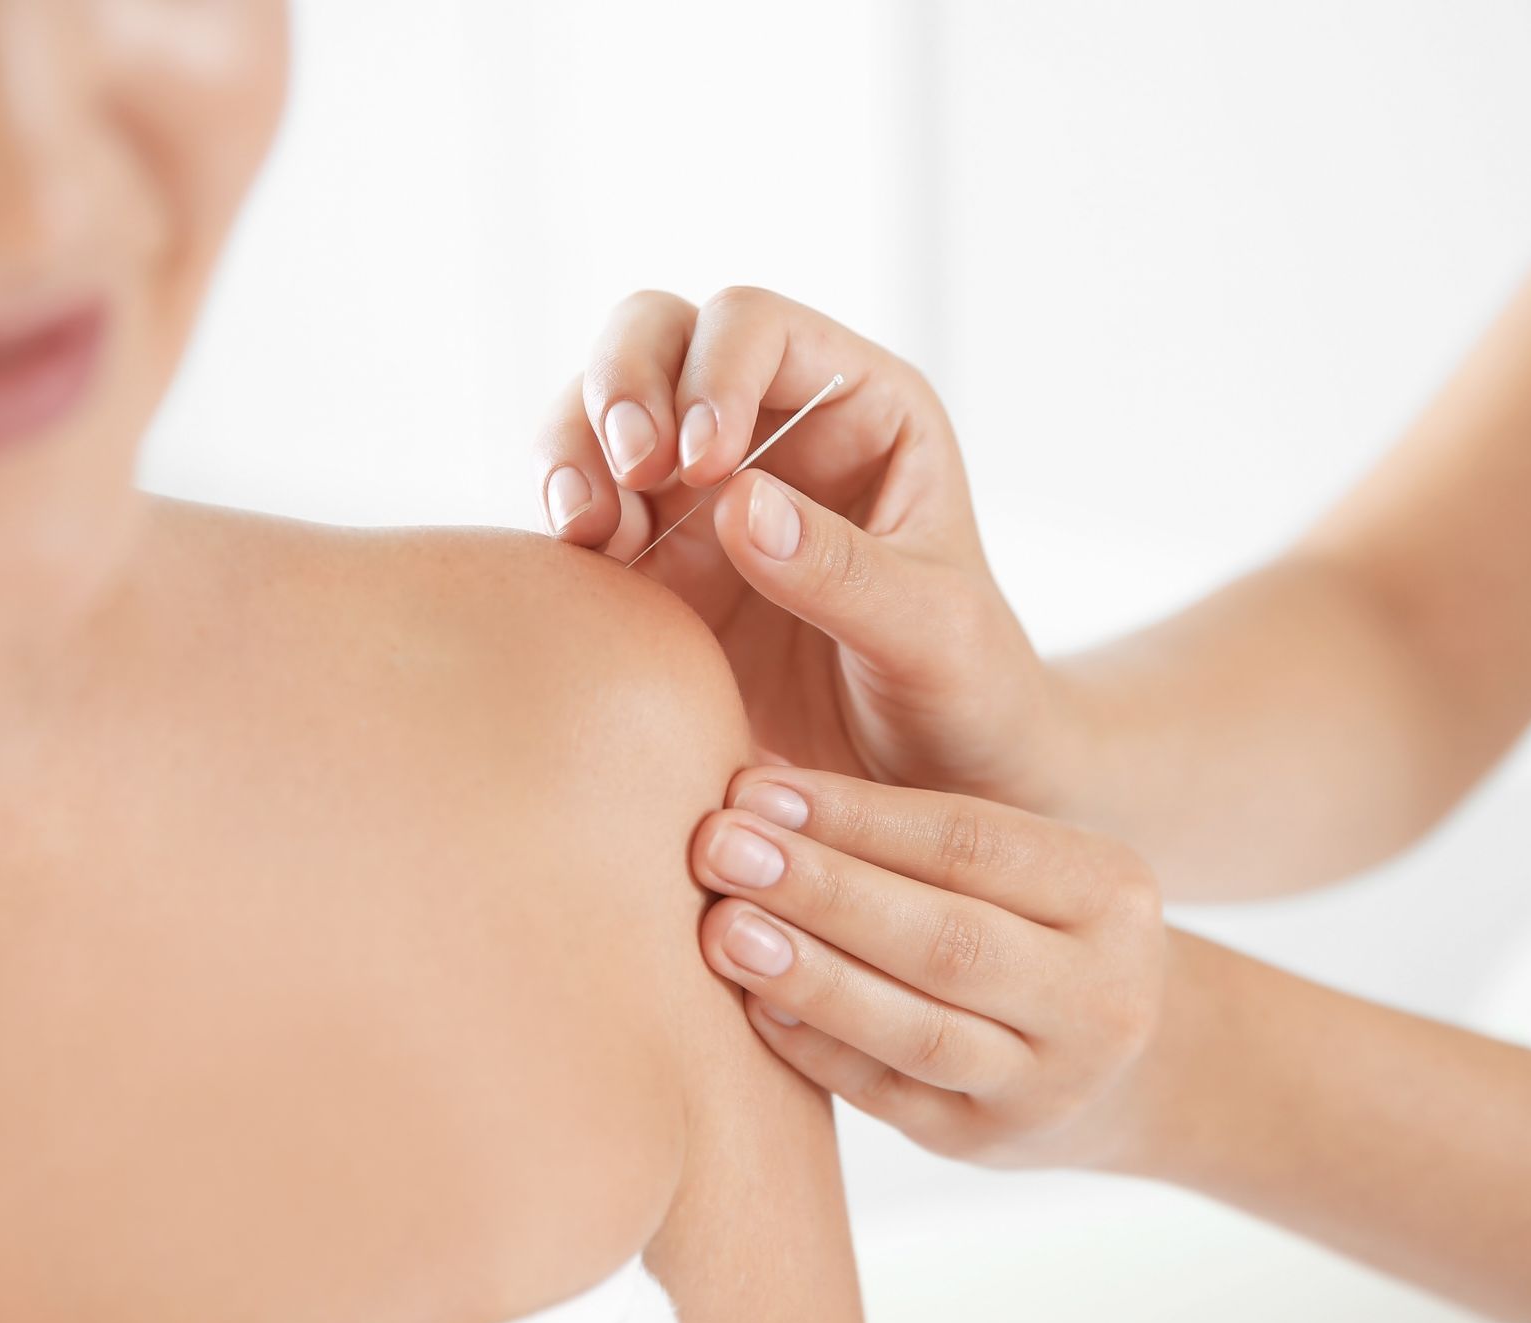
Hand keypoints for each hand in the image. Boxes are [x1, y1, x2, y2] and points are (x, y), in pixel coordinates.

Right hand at [533, 287, 1071, 804]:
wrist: (930, 785)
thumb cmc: (965, 690)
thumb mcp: (934, 634)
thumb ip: (844, 570)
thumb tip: (736, 503)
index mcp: (857, 406)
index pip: (755, 328)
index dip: (713, 372)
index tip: (702, 467)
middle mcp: (767, 429)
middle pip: (656, 338)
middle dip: (620, 385)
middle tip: (628, 471)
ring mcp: (696, 496)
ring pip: (596, 417)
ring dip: (573, 453)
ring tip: (588, 532)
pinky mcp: (650, 568)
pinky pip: (582, 516)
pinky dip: (564, 529)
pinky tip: (582, 569)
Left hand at [689, 764, 1167, 1168]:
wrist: (1116, 1065)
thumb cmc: (1021, 923)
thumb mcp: (1011, 862)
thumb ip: (899, 826)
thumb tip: (757, 785)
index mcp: (1109, 889)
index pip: (969, 842)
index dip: (854, 815)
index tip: (754, 790)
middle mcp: (1100, 993)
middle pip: (946, 939)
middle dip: (821, 890)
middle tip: (718, 849)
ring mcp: (1049, 1083)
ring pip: (919, 1030)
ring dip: (811, 976)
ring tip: (722, 930)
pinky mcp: (984, 1140)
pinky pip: (885, 1094)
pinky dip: (814, 1045)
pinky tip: (752, 1001)